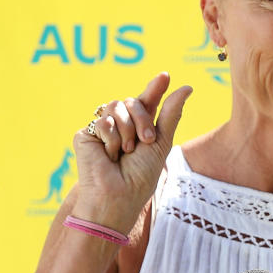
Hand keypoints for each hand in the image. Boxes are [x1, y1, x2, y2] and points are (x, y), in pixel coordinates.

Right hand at [72, 72, 191, 231]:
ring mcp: (102, 130)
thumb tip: (187, 87)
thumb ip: (170, 114)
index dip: (155, 88)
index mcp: (139, 129)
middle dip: (143, 118)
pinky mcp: (86, 135)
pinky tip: (108, 154)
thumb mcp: (161, 143)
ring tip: (126, 151)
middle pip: (133, 101)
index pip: (147, 102)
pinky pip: (103, 120)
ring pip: (116, 105)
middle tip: (146, 141)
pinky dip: (111, 138)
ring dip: (128, 129)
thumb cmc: (140, 177)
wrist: (118, 195)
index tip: (165, 76)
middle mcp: (120, 126)